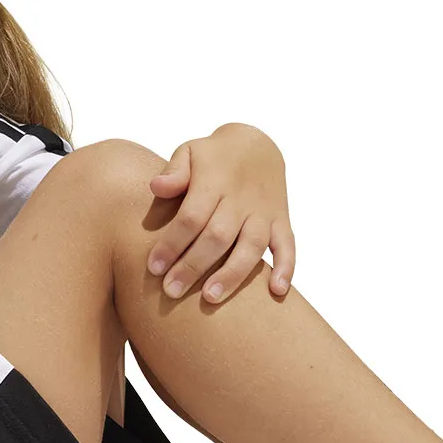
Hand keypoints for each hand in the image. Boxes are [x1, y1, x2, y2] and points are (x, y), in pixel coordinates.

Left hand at [146, 123, 294, 303]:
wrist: (257, 144)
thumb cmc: (212, 156)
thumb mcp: (189, 152)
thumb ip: (174, 171)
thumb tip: (157, 187)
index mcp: (215, 182)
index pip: (191, 217)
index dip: (172, 243)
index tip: (153, 268)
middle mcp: (242, 199)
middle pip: (218, 237)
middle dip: (193, 266)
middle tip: (171, 292)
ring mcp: (264, 212)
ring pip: (251, 247)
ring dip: (232, 274)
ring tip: (211, 298)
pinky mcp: (282, 220)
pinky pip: (288, 246)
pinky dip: (287, 268)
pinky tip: (276, 292)